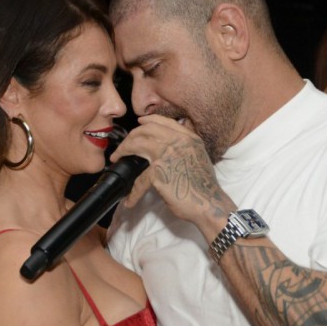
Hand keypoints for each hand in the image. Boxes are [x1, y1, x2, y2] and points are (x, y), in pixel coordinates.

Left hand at [110, 114, 235, 230]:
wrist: (209, 204)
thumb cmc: (204, 186)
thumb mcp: (198, 156)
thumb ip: (185, 147)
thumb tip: (168, 145)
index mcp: (188, 137)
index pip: (163, 122)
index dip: (148, 121)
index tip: (139, 123)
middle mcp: (177, 141)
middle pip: (145, 130)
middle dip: (130, 137)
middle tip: (122, 148)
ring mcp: (166, 155)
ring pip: (136, 145)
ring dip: (123, 152)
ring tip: (117, 160)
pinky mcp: (158, 173)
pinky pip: (139, 180)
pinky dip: (133, 193)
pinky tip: (129, 200)